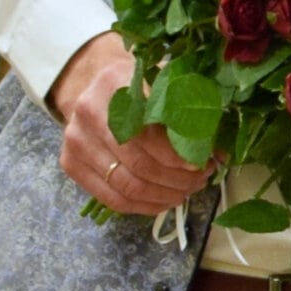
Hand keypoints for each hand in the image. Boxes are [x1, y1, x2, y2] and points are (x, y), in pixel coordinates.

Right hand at [51, 34, 203, 214]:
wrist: (95, 85)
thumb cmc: (141, 86)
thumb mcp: (167, 85)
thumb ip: (191, 112)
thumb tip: (219, 152)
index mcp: (114, 86)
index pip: (150, 133)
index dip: (179, 155)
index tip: (203, 163)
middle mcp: (88, 113)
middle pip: (139, 164)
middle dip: (178, 179)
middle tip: (201, 179)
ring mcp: (75, 141)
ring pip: (127, 186)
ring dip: (165, 195)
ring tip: (188, 190)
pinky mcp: (71, 164)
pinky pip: (113, 199)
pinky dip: (145, 205)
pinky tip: (166, 200)